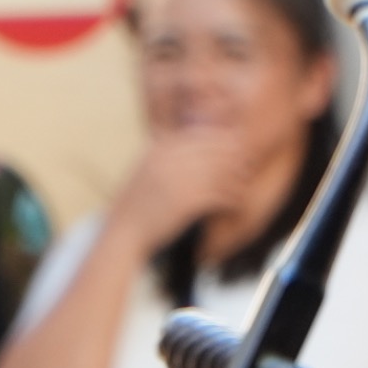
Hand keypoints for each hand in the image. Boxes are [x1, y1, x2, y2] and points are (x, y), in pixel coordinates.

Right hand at [109, 122, 260, 249]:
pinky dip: (232, 200)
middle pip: (215, 150)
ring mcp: (179, 178)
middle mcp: (170, 158)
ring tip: (242, 189)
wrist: (122, 232)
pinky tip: (236, 206)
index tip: (233, 153)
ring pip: (221, 172)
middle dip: (234, 159)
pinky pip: (220, 194)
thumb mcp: (145, 169)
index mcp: (160, 147)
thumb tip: (185, 145)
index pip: (202, 135)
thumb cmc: (135, 206)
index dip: (222, 143)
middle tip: (245, 171)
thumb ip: (164, 155)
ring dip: (236, 181)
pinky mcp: (187, 201)